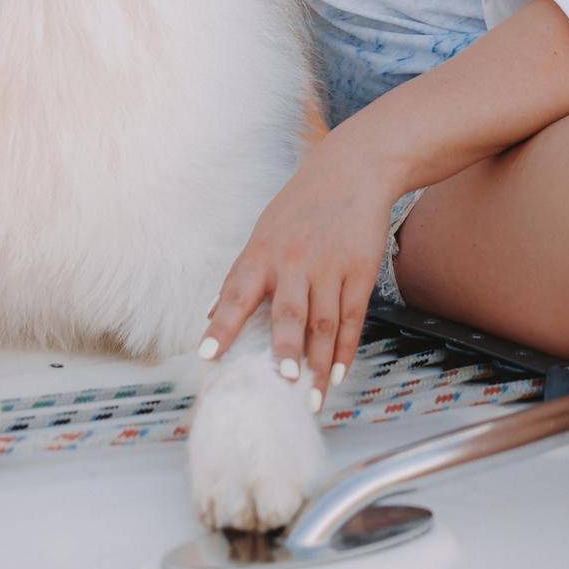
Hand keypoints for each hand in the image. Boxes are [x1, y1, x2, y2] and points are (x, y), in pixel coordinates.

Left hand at [198, 125, 399, 410]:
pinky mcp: (359, 270)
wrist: (352, 170)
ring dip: (317, 364)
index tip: (208, 355)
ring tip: (310, 398)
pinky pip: (352, 317)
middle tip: (281, 382)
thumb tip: (212, 314)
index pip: (237, 293)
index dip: (222, 326)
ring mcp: (329, 266)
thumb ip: (242, 274)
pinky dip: (345, 348)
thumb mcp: (264, 232)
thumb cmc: (301, 206)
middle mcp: (294, 260)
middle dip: (285, 348)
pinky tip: (337, 373)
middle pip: (288, 312)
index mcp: (262, 252)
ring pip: (324, 323)